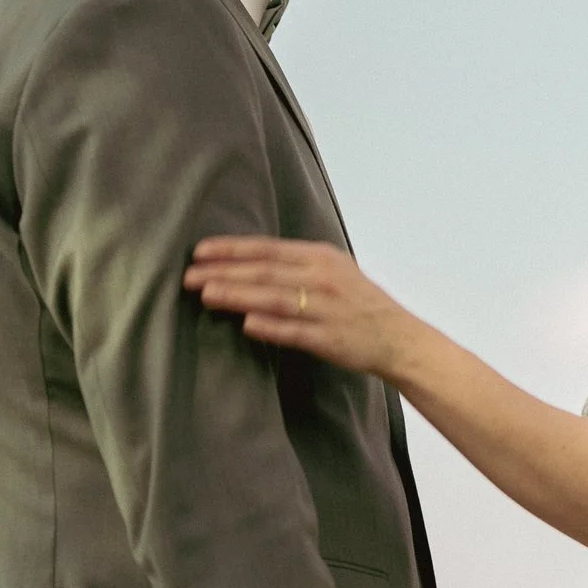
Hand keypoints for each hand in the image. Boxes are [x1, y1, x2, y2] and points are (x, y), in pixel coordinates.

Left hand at [185, 236, 415, 376]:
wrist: (399, 338)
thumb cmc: (360, 304)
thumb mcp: (333, 271)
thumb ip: (295, 266)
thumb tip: (249, 265)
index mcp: (321, 257)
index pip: (267, 248)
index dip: (232, 249)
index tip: (200, 252)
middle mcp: (323, 278)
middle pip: (265, 271)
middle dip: (224, 272)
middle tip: (188, 276)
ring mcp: (327, 308)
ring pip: (275, 298)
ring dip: (238, 295)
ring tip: (206, 295)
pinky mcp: (330, 338)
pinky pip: (295, 331)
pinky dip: (271, 327)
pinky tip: (246, 325)